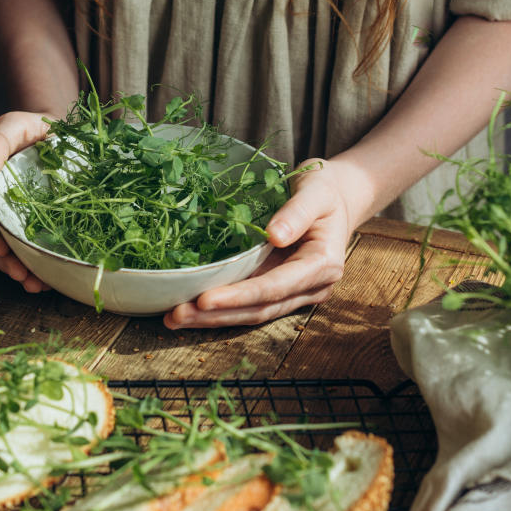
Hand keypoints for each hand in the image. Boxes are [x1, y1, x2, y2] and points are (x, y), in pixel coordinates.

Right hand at [0, 110, 55, 293]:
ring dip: (17, 270)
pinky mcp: (21, 226)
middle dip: (3, 262)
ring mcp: (2, 217)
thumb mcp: (13, 125)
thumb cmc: (31, 127)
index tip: (3, 251)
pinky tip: (44, 280)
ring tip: (36, 284)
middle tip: (23, 276)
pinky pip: (20, 250)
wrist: (57, 134)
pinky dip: (31, 267)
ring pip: (2, 251)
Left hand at [163, 158, 356, 328]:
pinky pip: (248, 303)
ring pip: (252, 313)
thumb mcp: (315, 191)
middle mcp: (310, 287)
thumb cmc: (325, 191)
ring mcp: (294, 292)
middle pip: (260, 309)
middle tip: (176, 315)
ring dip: (213, 318)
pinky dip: (220, 309)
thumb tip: (274, 236)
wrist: (336, 198)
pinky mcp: (278, 288)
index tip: (205, 299)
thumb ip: (296, 213)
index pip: (275, 287)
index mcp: (322, 265)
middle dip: (217, 315)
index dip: (240, 296)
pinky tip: (191, 310)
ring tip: (174, 318)